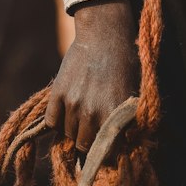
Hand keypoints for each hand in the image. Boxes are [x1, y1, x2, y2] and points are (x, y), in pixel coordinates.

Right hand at [44, 0, 138, 151]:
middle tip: (92, 132)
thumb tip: (122, 144)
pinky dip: (57, 121)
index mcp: (116, 116)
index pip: (108, 153)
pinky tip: (66, 111)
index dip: (108, 153)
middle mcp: (93, 113)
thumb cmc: (124, 62)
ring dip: (74, 130)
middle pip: (85, 146)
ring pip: (68, 135)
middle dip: (89, 143)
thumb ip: (126, 121)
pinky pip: (52, 121)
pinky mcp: (58, 93)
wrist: (104, 32)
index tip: (107, 149)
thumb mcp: (133, 93)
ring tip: (81, 116)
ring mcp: (73, 103)